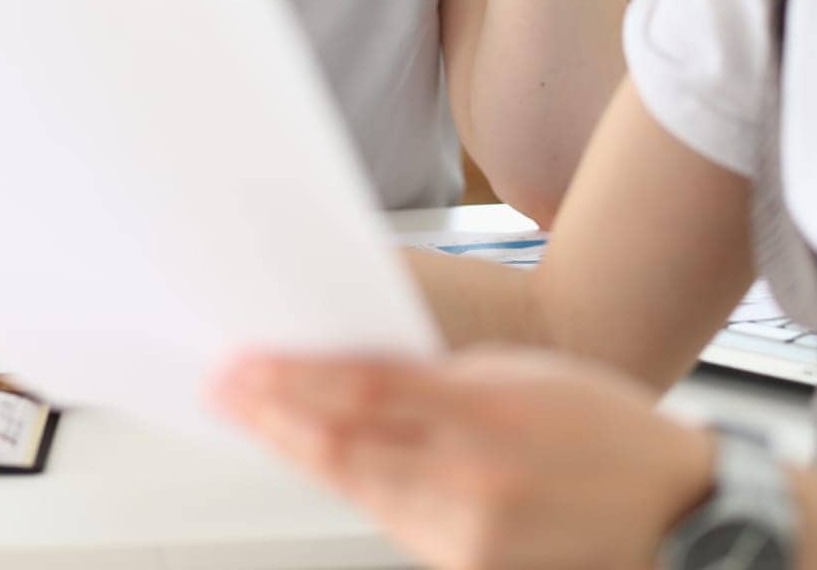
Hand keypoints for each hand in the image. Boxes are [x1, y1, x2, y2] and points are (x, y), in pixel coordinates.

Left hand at [213, 346, 714, 569]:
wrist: (674, 514)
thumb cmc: (602, 429)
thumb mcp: (520, 376)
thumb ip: (437, 377)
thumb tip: (355, 370)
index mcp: (486, 413)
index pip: (362, 389)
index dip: (293, 376)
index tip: (245, 360)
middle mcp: (471, 481)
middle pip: (345, 444)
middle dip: (274, 413)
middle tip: (223, 386)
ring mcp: (467, 537)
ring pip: (356, 487)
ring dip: (296, 449)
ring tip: (252, 416)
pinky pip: (390, 521)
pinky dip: (344, 486)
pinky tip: (315, 460)